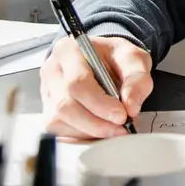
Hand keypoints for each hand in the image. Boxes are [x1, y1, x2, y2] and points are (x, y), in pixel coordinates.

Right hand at [39, 35, 153, 139]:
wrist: (104, 61)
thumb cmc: (114, 58)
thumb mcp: (133, 58)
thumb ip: (137, 78)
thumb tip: (130, 106)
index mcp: (69, 50)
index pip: (78, 82)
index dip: (100, 104)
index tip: (122, 115)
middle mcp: (53, 70)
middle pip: (65, 105)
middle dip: (96, 123)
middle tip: (120, 128)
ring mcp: (47, 92)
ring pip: (59, 121)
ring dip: (89, 131)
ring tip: (113, 128)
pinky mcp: (47, 110)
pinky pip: (59, 130)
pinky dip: (81, 135)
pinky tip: (99, 129)